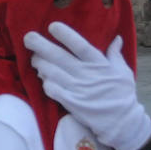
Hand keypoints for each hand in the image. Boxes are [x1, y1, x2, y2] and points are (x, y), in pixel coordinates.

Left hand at [24, 22, 150, 149]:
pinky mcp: (71, 102)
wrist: (122, 123)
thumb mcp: (123, 71)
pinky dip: (45, 82)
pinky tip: (43, 78)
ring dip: (40, 63)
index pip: (80, 46)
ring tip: (35, 59)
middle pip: (59, 57)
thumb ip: (115, 54)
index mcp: (99, 64)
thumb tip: (116, 38)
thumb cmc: (122, 94)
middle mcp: (86, 74)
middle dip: (41, 46)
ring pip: (51, 72)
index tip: (52, 26)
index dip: (65, 35)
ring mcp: (77, 89)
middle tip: (28, 37)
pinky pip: (51, 89)